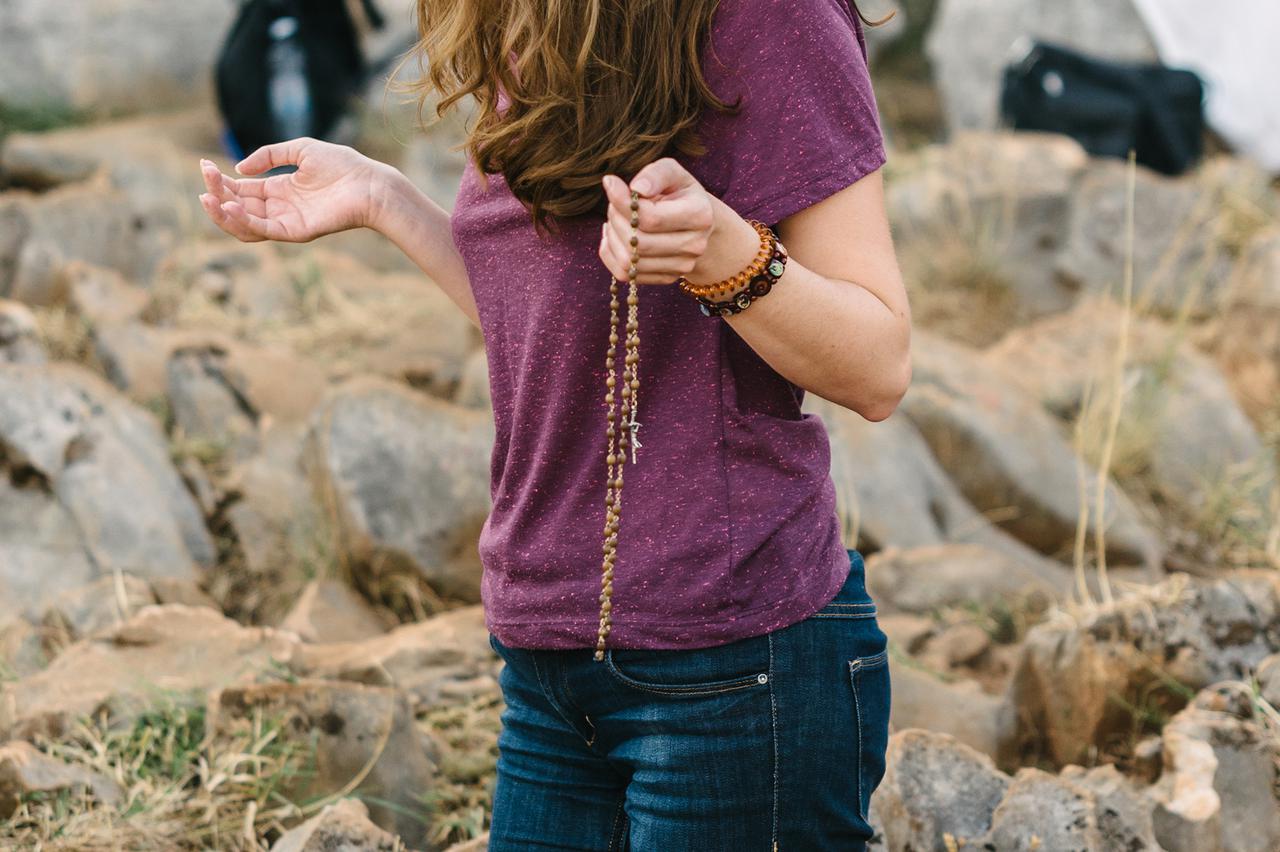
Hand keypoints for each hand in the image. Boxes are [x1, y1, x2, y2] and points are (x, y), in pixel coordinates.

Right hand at [198, 137, 395, 242]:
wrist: (370, 184)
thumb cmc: (342, 166)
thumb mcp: (300, 150)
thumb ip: (269, 155)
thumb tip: (239, 169)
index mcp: (279, 190)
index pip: (241, 191)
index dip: (221, 181)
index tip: (204, 166)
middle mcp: (280, 209)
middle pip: (238, 207)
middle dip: (217, 194)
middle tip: (206, 176)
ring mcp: (287, 222)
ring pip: (244, 225)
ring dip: (222, 213)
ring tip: (208, 196)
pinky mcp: (296, 232)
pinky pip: (264, 230)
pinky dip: (244, 221)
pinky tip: (230, 207)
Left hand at [598, 158, 720, 284]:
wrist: (696, 223)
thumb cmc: (679, 193)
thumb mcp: (673, 173)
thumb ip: (656, 174)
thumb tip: (636, 188)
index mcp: (699, 215)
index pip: (651, 217)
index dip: (623, 202)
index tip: (610, 184)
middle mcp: (694, 245)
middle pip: (638, 242)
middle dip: (616, 219)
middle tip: (613, 204)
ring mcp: (681, 266)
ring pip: (629, 261)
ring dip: (612, 237)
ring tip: (615, 219)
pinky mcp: (666, 278)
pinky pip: (626, 274)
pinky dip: (610, 254)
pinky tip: (613, 236)